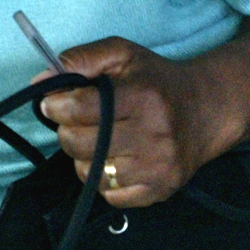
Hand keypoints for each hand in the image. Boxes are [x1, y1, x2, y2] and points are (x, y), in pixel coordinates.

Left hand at [36, 36, 230, 206]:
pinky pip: (109, 195)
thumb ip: (81, 59)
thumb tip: (42, 81)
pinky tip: (118, 160)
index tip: (56, 102)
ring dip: (86, 157)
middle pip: (78, 143)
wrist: (206, 111)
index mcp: (143, 97)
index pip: (78, 109)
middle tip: (81, 121)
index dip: (56, 105)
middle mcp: (153, 135)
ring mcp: (157, 168)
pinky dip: (104, 179)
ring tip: (102, 141)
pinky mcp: (159, 190)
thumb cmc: (158, 81)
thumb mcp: (123, 55)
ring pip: (89, 172)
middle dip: (69, 130)